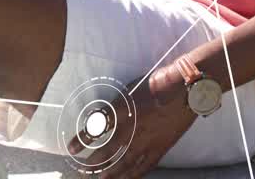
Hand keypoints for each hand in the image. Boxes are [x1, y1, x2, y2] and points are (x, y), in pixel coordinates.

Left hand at [67, 63, 194, 176]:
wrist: (182, 91)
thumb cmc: (155, 85)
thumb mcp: (128, 90)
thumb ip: (115, 105)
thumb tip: (103, 116)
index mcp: (121, 113)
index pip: (96, 130)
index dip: (82, 140)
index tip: (71, 148)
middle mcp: (131, 130)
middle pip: (107, 151)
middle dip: (94, 162)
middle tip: (84, 169)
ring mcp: (146, 142)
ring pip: (123, 163)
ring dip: (110, 172)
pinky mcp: (159, 148)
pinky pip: (143, 166)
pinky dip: (133, 174)